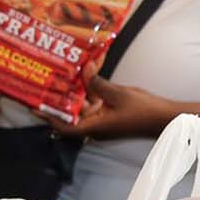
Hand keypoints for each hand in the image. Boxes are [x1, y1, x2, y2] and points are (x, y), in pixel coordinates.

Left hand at [58, 76, 178, 140]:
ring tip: (67, 74)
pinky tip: (88, 76)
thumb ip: (98, 83)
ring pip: (84, 107)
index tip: (36, 106)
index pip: (65, 126)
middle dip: (62, 99)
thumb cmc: (142, 110)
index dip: (49, 118)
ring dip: (77, 92)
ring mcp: (104, 120)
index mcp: (95, 126)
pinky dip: (91, 92)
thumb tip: (84, 72)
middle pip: (72, 115)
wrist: (164, 117)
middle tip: (49, 83)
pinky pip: (96, 104)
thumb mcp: (118, 93)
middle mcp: (96, 125)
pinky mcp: (112, 115)